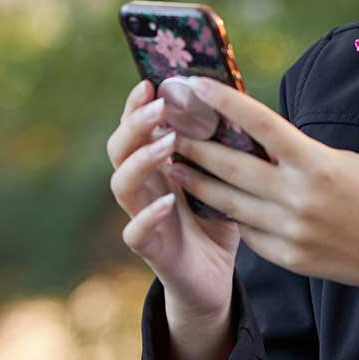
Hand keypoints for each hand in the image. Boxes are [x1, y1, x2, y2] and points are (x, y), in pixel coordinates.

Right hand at [107, 79, 240, 319]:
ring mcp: (141, 217)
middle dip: (135, 124)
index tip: (150, 82)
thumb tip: (239, 102)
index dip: (136, 106)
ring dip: (141, 160)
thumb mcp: (223, 179)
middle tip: (161, 107)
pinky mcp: (150, 249)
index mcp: (156, 166)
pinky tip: (166, 201)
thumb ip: (222, 148)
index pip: (135, 128)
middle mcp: (142, 187)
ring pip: (122, 185)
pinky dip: (147, 214)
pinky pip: (135, 231)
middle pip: (119, 149)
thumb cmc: (217, 221)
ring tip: (167, 143)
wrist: (214, 278)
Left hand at [166, 76, 358, 340]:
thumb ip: (299, 157)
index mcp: (317, 164)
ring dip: (199, 183)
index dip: (224, 102)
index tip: (195, 84)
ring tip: (174, 166)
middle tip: (166, 130)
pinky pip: (248, 233)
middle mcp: (298, 198)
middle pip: (232, 166)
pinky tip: (213, 202)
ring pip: (229, 203)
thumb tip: (261, 146)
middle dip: (195, 146)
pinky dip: (232, 215)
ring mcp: (291, 232)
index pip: (260, 124)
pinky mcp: (288, 258)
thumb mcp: (344, 163)